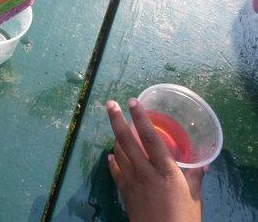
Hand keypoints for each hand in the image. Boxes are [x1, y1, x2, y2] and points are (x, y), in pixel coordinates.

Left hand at [106, 98, 204, 221]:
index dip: (140, 117)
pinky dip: (113, 160)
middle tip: (109, 104)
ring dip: (115, 138)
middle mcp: (144, 171)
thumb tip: (202, 163)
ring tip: (116, 126)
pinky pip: (115, 170)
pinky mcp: (124, 191)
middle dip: (116, 120)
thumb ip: (194, 178)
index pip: (150, 137)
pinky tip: (111, 156)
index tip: (132, 101)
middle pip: (126, 140)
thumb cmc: (182, 218)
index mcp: (164, 170)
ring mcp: (131, 181)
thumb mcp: (194, 197)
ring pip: (118, 152)